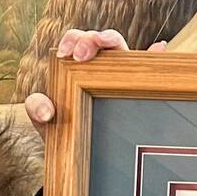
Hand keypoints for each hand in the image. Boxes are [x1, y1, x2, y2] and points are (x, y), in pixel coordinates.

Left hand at [24, 30, 168, 124]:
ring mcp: (125, 79)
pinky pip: (152, 72)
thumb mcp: (45, 121)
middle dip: (91, 39)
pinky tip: (158, 48)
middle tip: (79, 57)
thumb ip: (37, 110)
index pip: (81, 40)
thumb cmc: (64, 132)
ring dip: (112, 40)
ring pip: (123, 50)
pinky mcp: (140, 95)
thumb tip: (48, 111)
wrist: (81, 157)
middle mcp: (106, 68)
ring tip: (103, 43)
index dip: (74, 39)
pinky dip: (156, 58)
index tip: (64, 53)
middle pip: (103, 39)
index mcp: (81, 67)